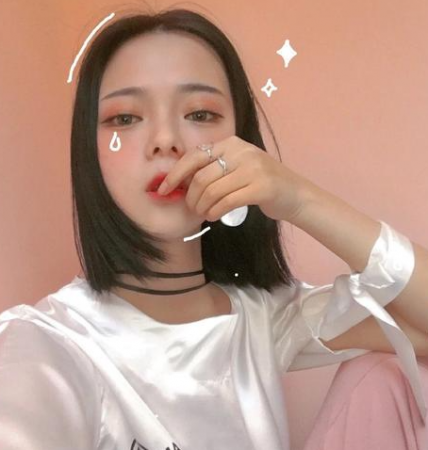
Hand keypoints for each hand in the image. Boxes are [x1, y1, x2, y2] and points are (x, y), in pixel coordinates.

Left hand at [157, 135, 311, 222]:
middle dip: (190, 197)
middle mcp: (242, 151)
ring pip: (212, 191)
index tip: (164, 189)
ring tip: (203, 214)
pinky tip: (213, 216)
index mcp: (232, 143)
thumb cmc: (262, 183)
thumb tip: (181, 182)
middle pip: (201, 177)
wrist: (295, 195)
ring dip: (202, 207)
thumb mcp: (238, 167)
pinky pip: (226, 202)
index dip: (175, 174)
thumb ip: (215, 168)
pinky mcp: (262, 187)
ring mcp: (253, 168)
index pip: (194, 156)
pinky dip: (214, 212)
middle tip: (191, 208)